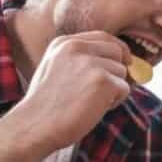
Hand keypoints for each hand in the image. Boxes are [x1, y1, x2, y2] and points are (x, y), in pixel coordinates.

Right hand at [18, 31, 130, 153]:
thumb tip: (119, 60)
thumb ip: (80, 59)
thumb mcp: (57, 68)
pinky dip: (115, 101)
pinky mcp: (103, 81)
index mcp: (64, 43)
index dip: (118, 49)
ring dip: (113, 89)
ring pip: (121, 72)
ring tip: (90, 102)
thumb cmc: (46, 105)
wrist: (36, 125)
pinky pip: (124, 89)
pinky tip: (94, 109)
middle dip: (116, 71)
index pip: (103, 37)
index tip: (125, 61)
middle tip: (103, 91)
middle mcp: (77, 47)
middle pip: (117, 52)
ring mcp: (91, 63)